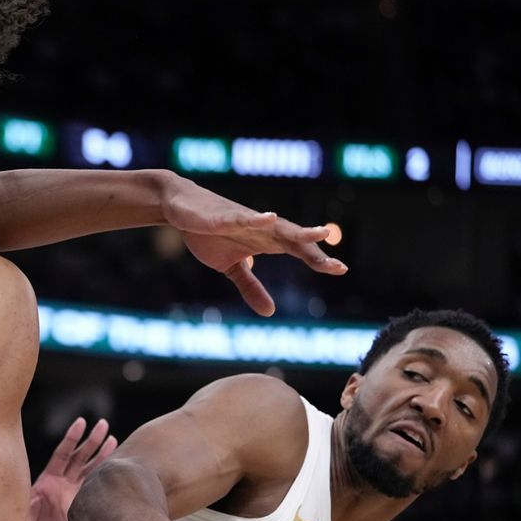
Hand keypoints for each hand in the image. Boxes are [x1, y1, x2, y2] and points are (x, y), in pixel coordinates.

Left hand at [19, 417, 116, 520]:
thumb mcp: (23, 510)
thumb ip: (31, 502)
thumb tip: (36, 498)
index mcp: (48, 479)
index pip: (62, 453)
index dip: (72, 438)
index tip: (82, 422)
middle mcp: (61, 483)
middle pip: (79, 457)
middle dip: (92, 441)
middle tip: (104, 424)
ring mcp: (71, 494)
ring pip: (89, 470)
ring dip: (101, 455)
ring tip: (113, 439)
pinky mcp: (78, 506)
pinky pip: (92, 488)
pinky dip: (102, 478)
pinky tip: (114, 469)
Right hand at [158, 176, 347, 316]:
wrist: (180, 208)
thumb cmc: (207, 233)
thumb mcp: (230, 267)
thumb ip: (251, 287)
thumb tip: (270, 312)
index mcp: (266, 241)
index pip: (298, 250)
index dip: (318, 260)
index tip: (340, 269)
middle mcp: (262, 228)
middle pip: (295, 239)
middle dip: (315, 252)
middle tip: (337, 266)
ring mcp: (245, 220)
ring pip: (277, 225)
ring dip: (299, 230)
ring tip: (321, 233)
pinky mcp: (224, 215)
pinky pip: (243, 217)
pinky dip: (257, 218)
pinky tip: (269, 218)